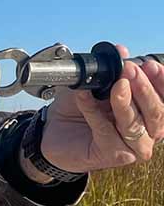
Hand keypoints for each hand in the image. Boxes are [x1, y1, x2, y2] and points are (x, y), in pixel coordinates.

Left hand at [41, 44, 163, 173]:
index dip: (161, 82)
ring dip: (126, 102)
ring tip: (117, 85)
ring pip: (136, 125)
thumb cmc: (77, 107)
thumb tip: (121, 51)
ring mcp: (133, 146)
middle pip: (156, 112)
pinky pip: (107, 131)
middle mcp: (147, 130)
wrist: (52, 129)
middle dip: (144, 88)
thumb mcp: (93, 84)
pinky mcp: (114, 155)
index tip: (150, 65)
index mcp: (148, 112)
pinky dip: (94, 113)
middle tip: (129, 70)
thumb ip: (109, 69)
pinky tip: (84, 98)